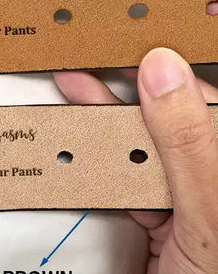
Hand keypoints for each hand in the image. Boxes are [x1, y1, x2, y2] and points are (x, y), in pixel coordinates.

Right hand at [54, 49, 217, 273]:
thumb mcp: (206, 216)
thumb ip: (187, 144)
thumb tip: (162, 71)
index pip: (196, 102)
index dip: (160, 72)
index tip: (122, 50)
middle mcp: (206, 178)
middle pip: (157, 124)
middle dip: (116, 97)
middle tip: (78, 73)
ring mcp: (178, 202)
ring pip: (133, 153)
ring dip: (100, 131)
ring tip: (68, 100)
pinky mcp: (152, 224)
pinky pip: (120, 184)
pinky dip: (95, 169)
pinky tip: (77, 152)